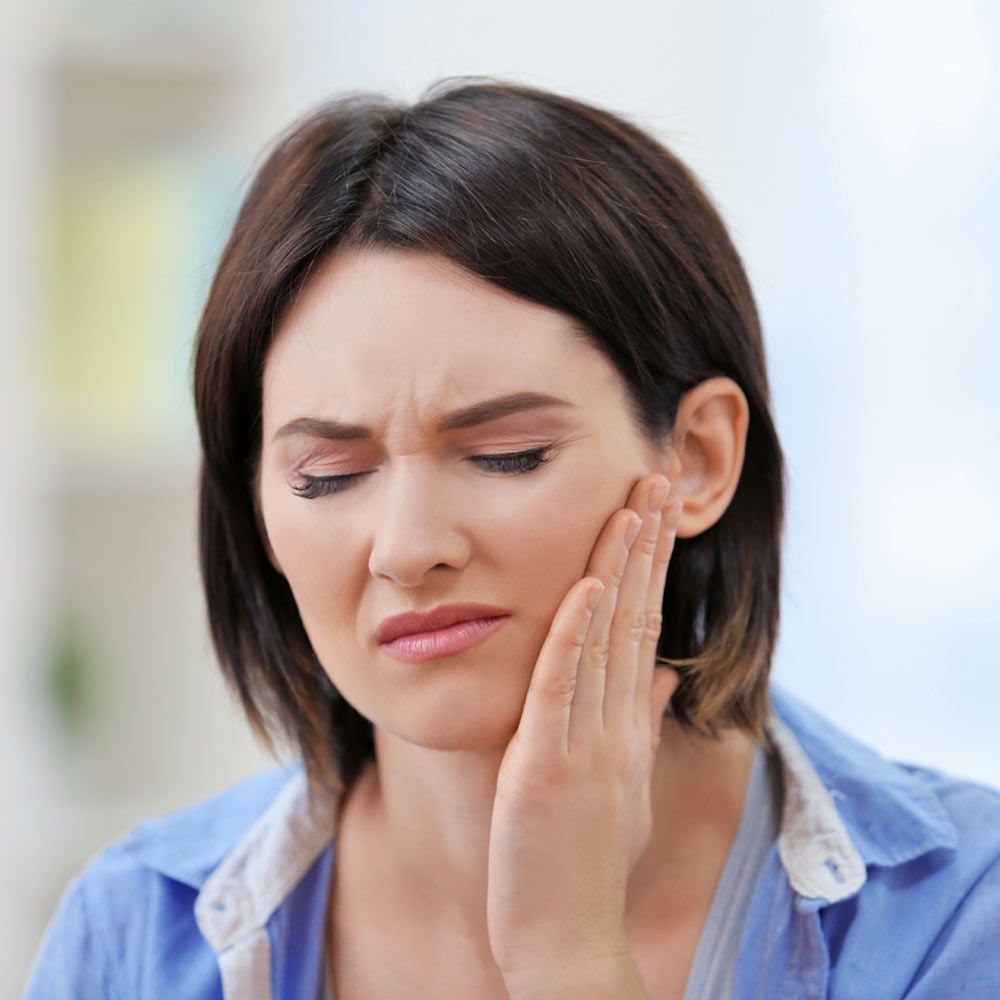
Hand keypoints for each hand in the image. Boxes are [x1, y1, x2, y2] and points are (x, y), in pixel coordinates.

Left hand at [486, 472, 683, 980]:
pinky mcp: (544, 768)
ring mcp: (584, 745)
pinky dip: (573, 636)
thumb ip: (640, 722)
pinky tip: (583, 586)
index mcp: (626, 725)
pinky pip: (561, 691)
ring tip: (630, 504)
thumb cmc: (585, 860)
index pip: (642, 626)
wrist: (567, 940)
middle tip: (655, 477)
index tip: (653, 511)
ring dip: (616, 568)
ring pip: (604, 640)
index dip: (650, 565)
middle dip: (645, 545)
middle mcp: (615, 725)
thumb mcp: (622, 784)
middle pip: (633, 617)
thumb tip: (663, 673)